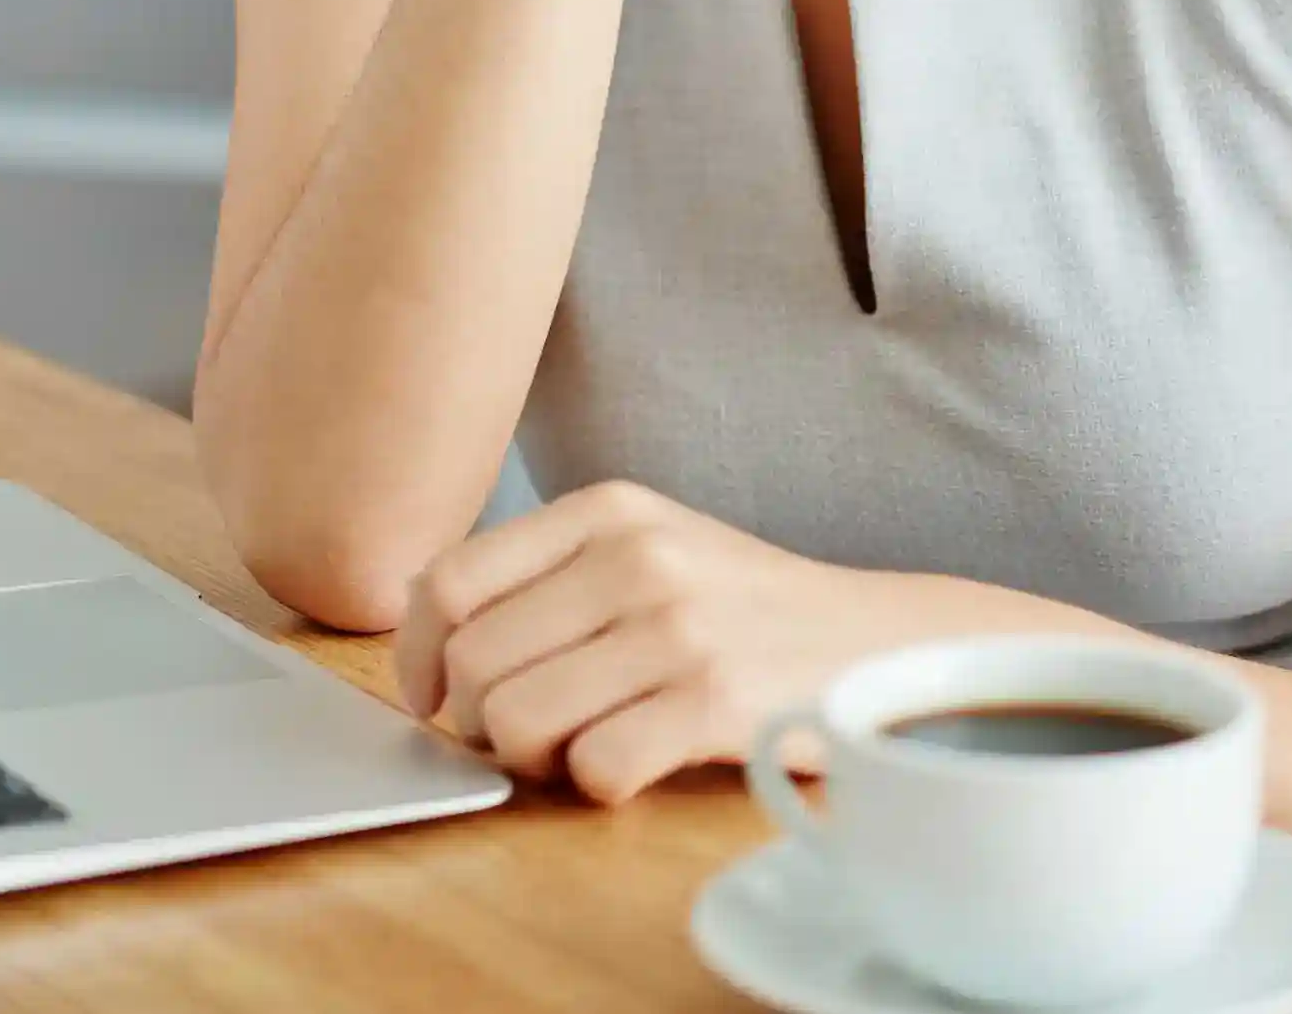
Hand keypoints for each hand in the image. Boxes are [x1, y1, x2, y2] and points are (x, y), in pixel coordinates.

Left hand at [395, 483, 1043, 803]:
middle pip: (473, 665)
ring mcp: (678, 628)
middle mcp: (637, 557)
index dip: (416, 655)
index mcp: (607, 509)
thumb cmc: (738, 607)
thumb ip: (545, 574)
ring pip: (516, 721)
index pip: (448, 581)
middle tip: (533, 731)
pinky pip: (593, 768)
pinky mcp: (714, 702)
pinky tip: (633, 764)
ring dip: (533, 758)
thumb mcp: (647, 546)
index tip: (431, 695)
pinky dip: (596, 784)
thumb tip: (427, 644)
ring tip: (581, 746)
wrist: (875, 640)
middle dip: (482, 720)